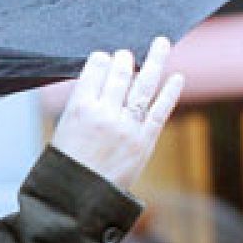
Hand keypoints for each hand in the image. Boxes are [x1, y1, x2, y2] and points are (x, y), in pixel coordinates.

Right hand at [50, 38, 183, 191]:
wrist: (77, 199)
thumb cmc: (66, 163)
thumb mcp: (64, 127)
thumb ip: (85, 104)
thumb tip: (108, 82)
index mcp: (79, 108)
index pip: (95, 69)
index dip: (101, 59)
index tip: (104, 57)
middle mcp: (105, 114)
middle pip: (120, 74)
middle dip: (124, 59)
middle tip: (126, 54)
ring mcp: (128, 127)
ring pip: (144, 85)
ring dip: (154, 61)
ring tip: (161, 43)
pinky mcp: (145, 141)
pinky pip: (161, 110)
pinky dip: (170, 92)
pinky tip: (177, 77)